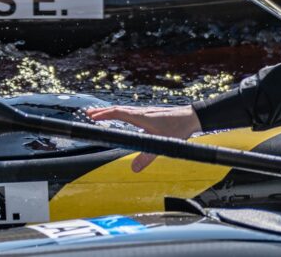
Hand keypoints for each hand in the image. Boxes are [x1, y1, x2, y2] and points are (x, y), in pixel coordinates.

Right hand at [87, 105, 201, 171]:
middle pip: (117, 109)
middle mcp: (141, 112)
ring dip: (110, 111)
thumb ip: (147, 157)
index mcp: (140, 116)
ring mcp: (145, 112)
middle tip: (88, 114)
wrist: (192, 117)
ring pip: (123, 109)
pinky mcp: (149, 114)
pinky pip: (129, 112)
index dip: (103, 114)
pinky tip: (120, 117)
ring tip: (99, 115)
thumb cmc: (178, 128)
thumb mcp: (162, 144)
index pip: (117, 113)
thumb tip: (134, 170)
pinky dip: (120, 113)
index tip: (91, 117)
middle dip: (102, 112)